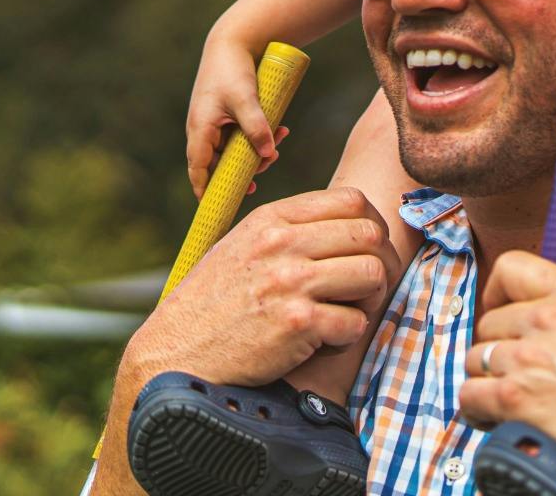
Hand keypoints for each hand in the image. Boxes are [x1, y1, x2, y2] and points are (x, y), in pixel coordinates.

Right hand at [124, 187, 403, 390]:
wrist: (176, 355)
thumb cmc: (212, 304)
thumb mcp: (241, 246)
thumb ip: (288, 229)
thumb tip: (350, 220)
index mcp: (271, 218)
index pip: (352, 200)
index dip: (372, 225)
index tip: (367, 250)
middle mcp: (281, 243)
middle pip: (370, 234)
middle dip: (379, 262)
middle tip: (367, 288)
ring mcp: (290, 282)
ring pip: (372, 274)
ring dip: (369, 300)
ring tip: (346, 313)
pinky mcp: (296, 324)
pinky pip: (356, 323)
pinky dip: (347, 336)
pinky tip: (325, 341)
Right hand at [187, 35, 283, 199]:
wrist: (234, 40)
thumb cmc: (233, 68)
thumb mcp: (246, 98)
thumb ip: (256, 126)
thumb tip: (268, 154)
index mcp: (200, 128)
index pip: (198, 170)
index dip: (206, 191)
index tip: (217, 208)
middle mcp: (204, 129)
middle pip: (219, 164)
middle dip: (244, 169)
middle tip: (268, 166)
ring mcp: (216, 123)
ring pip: (234, 150)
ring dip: (257, 150)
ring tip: (281, 138)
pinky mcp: (229, 116)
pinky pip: (243, 135)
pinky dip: (260, 136)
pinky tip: (282, 129)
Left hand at [461, 252, 555, 495]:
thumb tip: (539, 324)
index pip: (510, 267)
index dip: (498, 292)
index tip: (500, 311)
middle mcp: (547, 319)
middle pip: (489, 323)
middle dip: (498, 349)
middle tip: (516, 373)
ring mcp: (529, 357)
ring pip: (476, 359)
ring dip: (488, 380)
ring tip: (509, 400)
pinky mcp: (516, 398)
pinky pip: (471, 396)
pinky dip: (478, 411)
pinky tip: (496, 419)